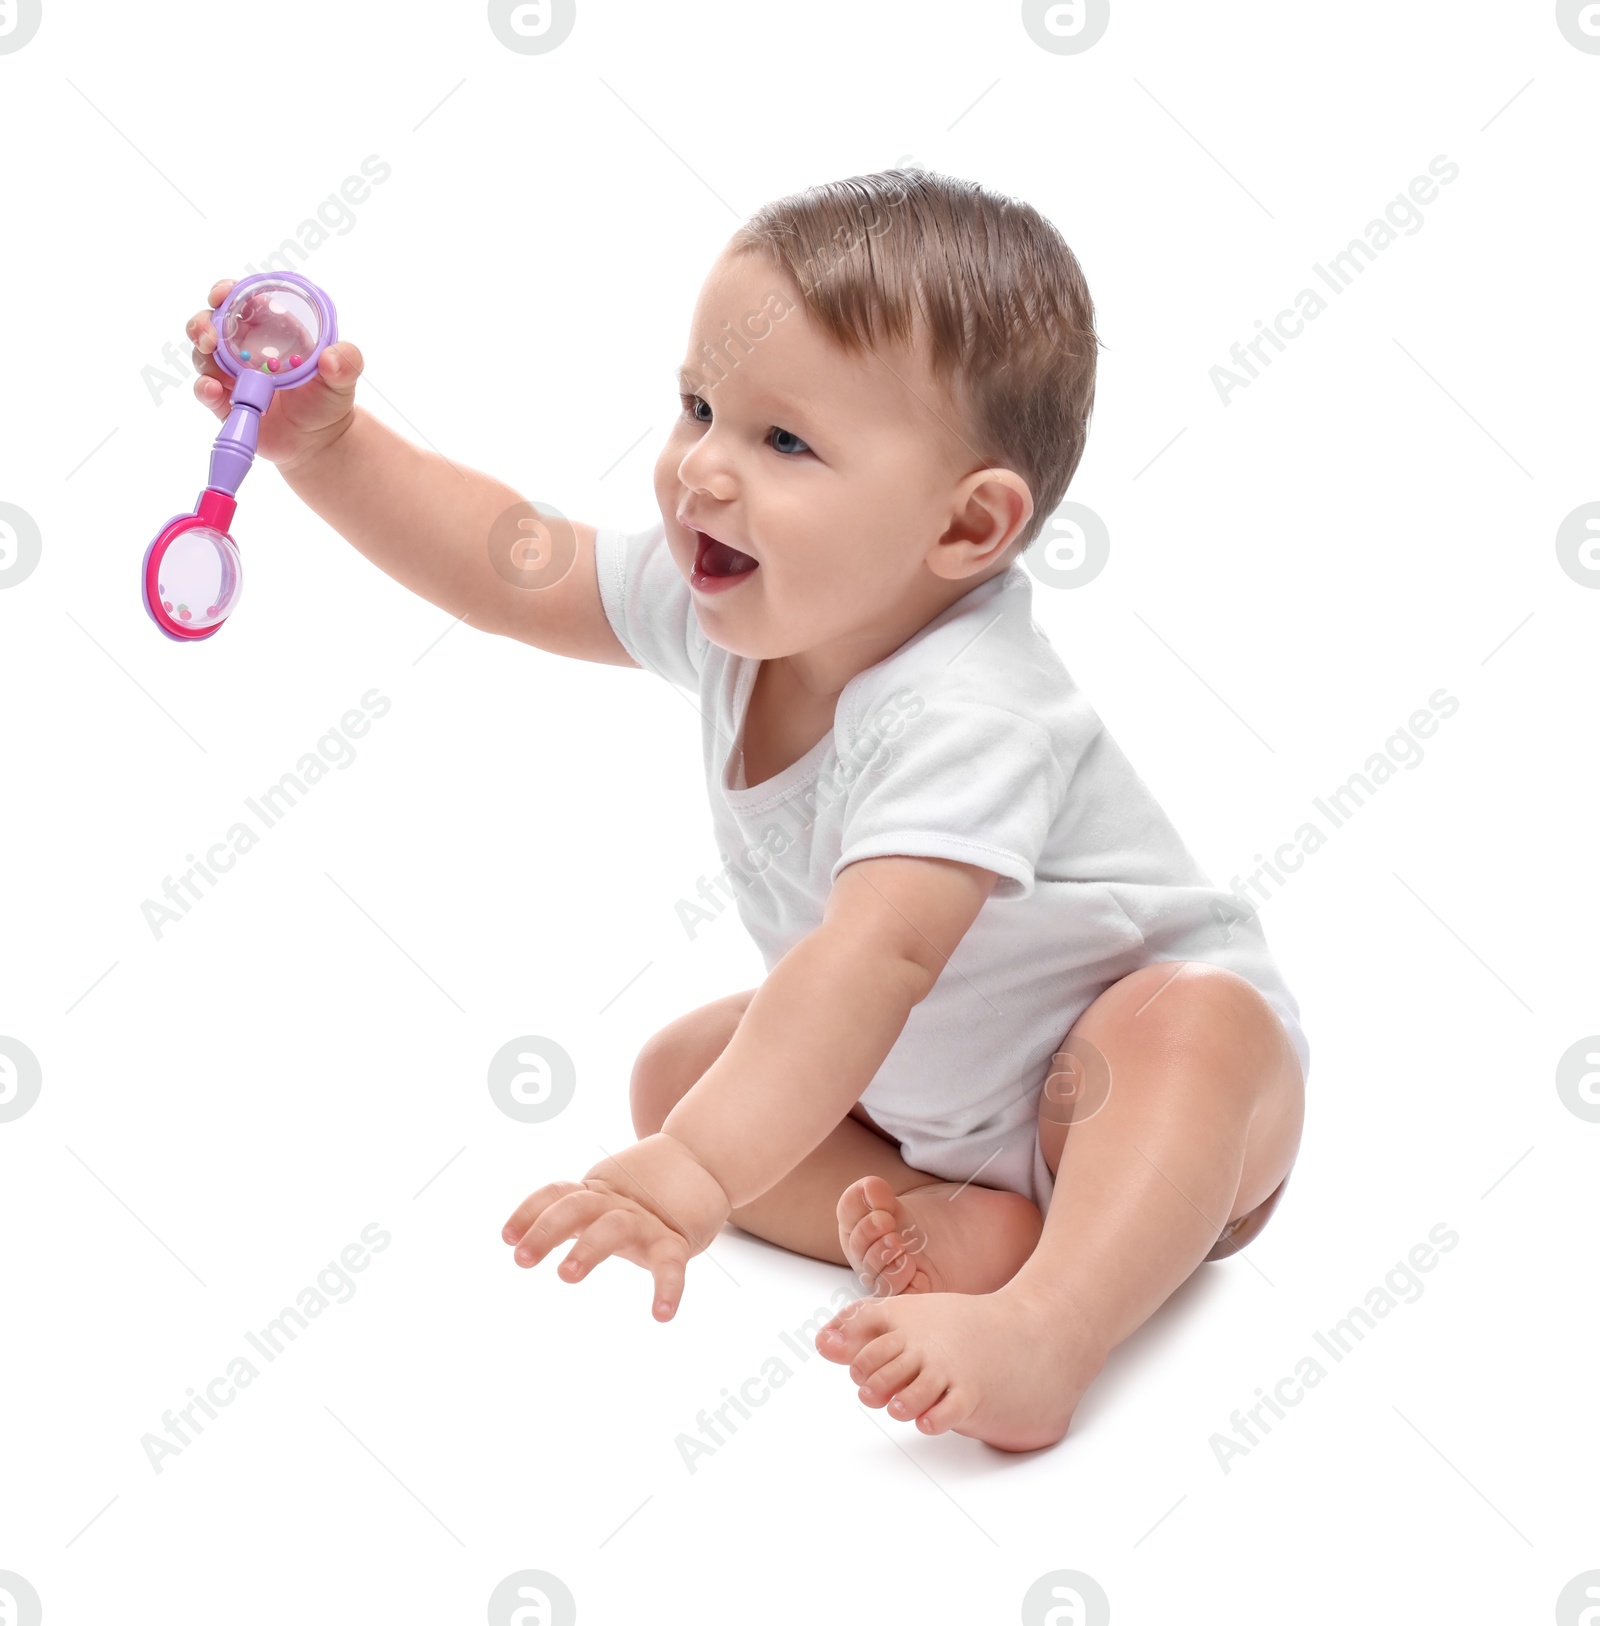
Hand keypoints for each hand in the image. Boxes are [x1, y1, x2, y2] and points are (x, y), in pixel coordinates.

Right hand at [185, 278, 364, 471]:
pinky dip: (203, 388)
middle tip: (209, 336)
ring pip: (203, 353)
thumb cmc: (328, 400)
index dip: (227, 291)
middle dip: (203, 322)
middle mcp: (244, 346)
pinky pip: (205, 390)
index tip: (221, 295)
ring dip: (202, 353)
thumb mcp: (343, 378)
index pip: (243, 300)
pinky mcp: (224, 401)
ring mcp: (231, 373)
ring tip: (214, 362)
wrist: (319, 442)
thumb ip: (346, 362)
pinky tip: (213, 389)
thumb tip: (332, 358)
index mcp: (271, 328)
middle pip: (212, 322)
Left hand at [501, 1134, 732, 1320]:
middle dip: (546, 1230)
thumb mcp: (608, 1200)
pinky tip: (662, 1314)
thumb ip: (577, 1214)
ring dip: (587, 1249)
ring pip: (613, 1227)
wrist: (705, 1159)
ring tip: (567, 1274)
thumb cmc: (648, 1192)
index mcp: (597, 1194)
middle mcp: (616, 1204)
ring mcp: (646, 1221)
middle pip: (575, 1206)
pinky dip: (667, 1288)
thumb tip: (525, 1240)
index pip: (557, 1194)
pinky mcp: (677, 1240)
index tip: (506, 1237)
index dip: (530, 1212)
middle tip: (521, 1259)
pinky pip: (670, 1265)